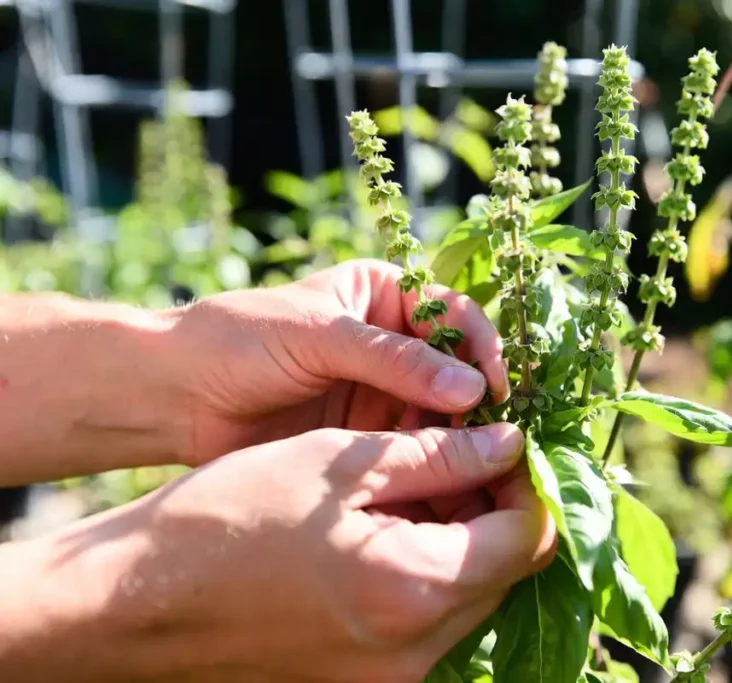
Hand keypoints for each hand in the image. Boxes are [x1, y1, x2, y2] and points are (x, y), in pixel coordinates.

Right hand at [0, 423, 555, 682]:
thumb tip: (510, 446)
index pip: (529, 538)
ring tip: (421, 483)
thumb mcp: (339, 463)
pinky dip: (428, 571)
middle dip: (499, 508)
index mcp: (416, 590)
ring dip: (464, 538)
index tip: (506, 441)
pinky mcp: (362, 680)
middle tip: (464, 453)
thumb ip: (438, 456)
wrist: (133, 599)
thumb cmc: (228, 516)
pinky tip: (390, 527)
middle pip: (505, 573)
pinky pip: (428, 623)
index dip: (530, 482)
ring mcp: (389, 676)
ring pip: (469, 598)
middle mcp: (415, 652)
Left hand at [169, 258, 509, 465]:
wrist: (175, 395)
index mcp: (384, 296)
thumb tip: (472, 388)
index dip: (482, 347)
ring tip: (470, 459)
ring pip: (440, 411)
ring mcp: (380, 391)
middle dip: (477, 398)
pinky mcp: (365, 435)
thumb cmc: (240, 340)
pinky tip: (442, 476)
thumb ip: (394, 361)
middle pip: (456, 367)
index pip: (454, 315)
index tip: (496, 385)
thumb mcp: (320, 336)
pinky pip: (412, 445)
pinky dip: (431, 459)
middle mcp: (391, 342)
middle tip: (494, 433)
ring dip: (458, 433)